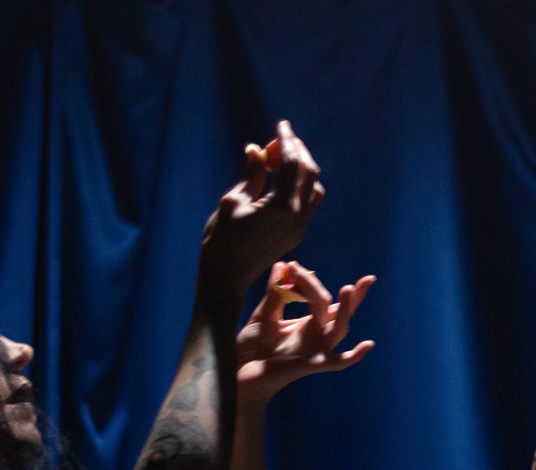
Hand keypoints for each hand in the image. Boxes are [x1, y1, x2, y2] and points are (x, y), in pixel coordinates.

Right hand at [199, 120, 325, 299]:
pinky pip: (308, 204)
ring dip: (303, 170)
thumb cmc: (221, 239)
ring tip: (281, 160)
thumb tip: (256, 150)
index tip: (282, 125)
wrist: (225, 278)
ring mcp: (300, 228)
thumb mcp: (233, 201)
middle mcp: (297, 217)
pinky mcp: (297, 235)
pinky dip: (301, 186)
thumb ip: (252, 174)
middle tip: (281, 139)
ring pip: (314, 189)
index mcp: (281, 207)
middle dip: (297, 152)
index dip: (287, 141)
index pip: (292, 164)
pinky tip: (283, 181)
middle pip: (309, 173)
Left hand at [236, 262, 375, 402]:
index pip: (322, 299)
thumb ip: (274, 294)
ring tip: (348, 289)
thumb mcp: (262, 316)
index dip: (311, 280)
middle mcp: (315, 336)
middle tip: (364, 278)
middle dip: (348, 295)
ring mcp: (315, 350)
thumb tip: (282, 265)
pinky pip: (337, 362)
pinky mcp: (310, 364)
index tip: (292, 266)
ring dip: (344, 310)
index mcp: (306, 324)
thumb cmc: (252, 348)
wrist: (242, 373)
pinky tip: (367, 345)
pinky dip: (353, 356)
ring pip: (338, 330)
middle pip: (336, 312)